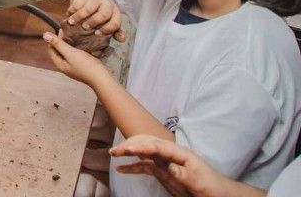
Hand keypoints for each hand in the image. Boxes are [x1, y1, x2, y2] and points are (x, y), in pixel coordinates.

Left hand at [43, 31, 110, 86]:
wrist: (102, 78)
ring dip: (70, 44)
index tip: (61, 31)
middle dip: (62, 41)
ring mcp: (74, 66)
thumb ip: (58, 44)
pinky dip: (77, 48)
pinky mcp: (83, 65)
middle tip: (68, 32)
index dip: (54, 39)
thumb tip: (45, 35)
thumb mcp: (70, 53)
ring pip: (68, 52)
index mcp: (60, 64)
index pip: (51, 49)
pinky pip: (77, 54)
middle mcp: (66, 66)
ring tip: (74, 35)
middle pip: (59, 51)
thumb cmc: (85, 66)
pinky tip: (82, 43)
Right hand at [65, 0, 125, 40]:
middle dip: (94, 22)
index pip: (115, 22)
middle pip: (103, 14)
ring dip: (79, 17)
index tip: (97, 34)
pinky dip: (71, 11)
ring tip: (72, 23)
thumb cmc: (99, 13)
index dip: (107, 30)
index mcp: (115, 13)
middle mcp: (107, 4)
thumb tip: (122, 39)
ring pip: (88, 9)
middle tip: (85, 28)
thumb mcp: (108, 20)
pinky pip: (76, 3)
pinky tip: (68, 16)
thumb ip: (115, 31)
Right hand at [110, 136, 233, 196]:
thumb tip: (166, 165)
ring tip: (113, 153)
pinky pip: (145, 166)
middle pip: (147, 143)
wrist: (220, 195)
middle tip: (115, 151)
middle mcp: (170, 154)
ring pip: (143, 152)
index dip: (141, 146)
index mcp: (180, 153)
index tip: (127, 149)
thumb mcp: (197, 181)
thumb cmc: (212, 187)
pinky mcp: (163, 172)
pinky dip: (132, 166)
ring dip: (129, 151)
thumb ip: (181, 172)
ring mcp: (166, 162)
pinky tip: (121, 168)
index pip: (157, 146)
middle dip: (130, 144)